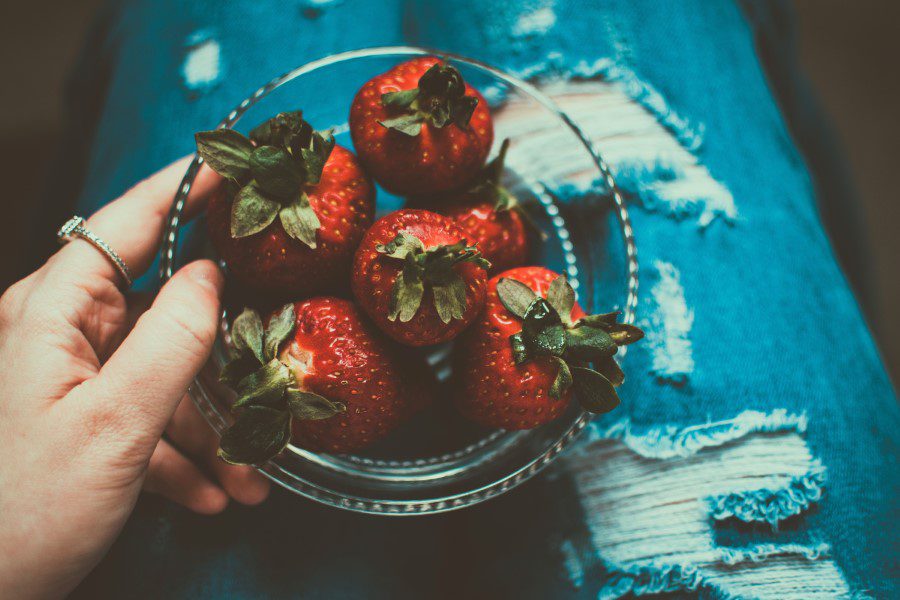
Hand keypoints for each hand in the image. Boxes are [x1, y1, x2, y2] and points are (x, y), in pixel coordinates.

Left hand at [0, 158, 269, 598]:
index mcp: (52, 314)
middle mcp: (62, 335)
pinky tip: (212, 492)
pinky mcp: (87, 420)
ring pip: (165, 374)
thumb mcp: (114, 425)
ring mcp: (76, 379)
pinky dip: (184, 453)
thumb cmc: (21, 511)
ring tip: (249, 475)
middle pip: (160, 308)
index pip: (123, 226)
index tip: (233, 166)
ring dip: (211, 424)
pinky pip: (150, 418)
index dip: (181, 190)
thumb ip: (171, 343)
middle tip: (275, 344)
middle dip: (221, 349)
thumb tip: (211, 275)